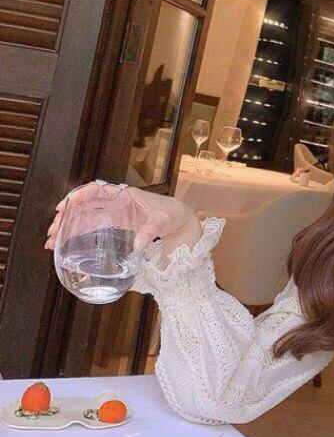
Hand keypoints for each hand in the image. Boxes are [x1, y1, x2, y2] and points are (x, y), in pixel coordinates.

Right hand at [45, 183, 199, 252]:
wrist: (179, 219)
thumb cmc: (171, 214)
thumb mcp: (162, 221)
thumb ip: (150, 232)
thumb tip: (138, 246)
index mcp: (124, 195)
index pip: (97, 190)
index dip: (80, 196)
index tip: (66, 205)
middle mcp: (115, 201)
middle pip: (84, 205)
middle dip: (66, 216)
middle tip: (52, 231)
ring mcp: (114, 212)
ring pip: (85, 216)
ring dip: (68, 226)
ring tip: (52, 240)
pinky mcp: (115, 222)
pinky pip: (93, 224)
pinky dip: (80, 232)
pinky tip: (67, 241)